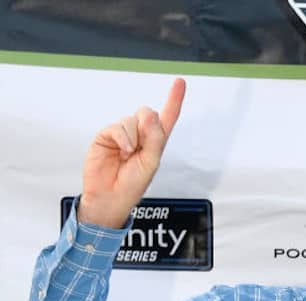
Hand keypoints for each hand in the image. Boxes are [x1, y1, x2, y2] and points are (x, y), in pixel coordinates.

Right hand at [78, 78, 185, 228]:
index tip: (180, 82)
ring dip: (133, 138)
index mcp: (156, 141)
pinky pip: (118, 126)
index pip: (167, 117)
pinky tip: (122, 151)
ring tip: (128, 155)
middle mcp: (140, 134)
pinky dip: (122, 138)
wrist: (110, 196)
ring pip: (132, 119)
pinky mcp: (107, 135)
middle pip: (147, 113)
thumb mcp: (151, 162)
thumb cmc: (133, 184)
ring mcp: (123, 134)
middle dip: (147, 128)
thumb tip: (149, 113)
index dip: (174, 99)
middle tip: (141, 149)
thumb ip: (154, 137)